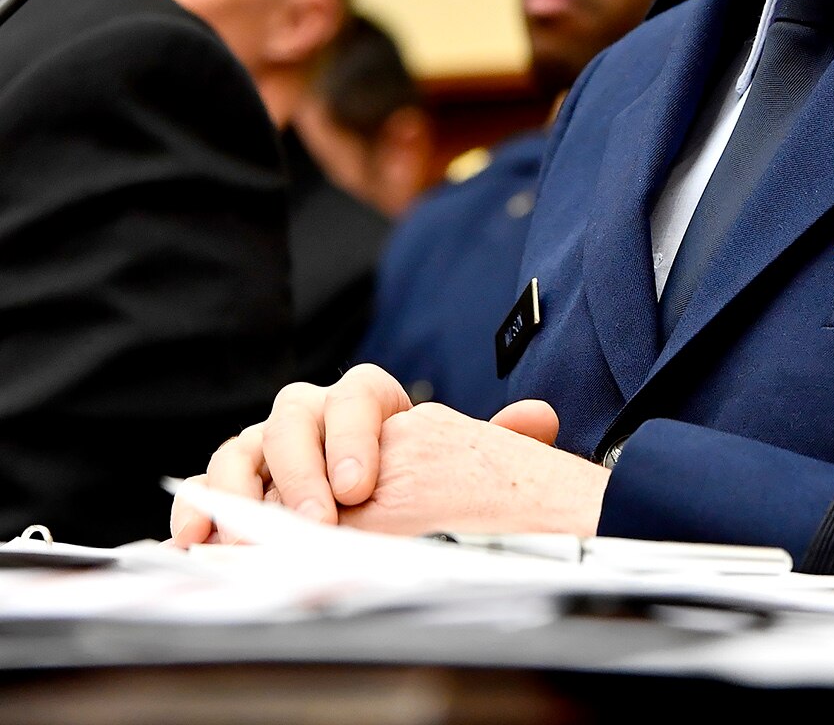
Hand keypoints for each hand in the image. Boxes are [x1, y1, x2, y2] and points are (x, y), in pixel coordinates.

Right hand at [170, 365, 605, 544]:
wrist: (367, 499)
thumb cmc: (409, 477)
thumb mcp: (448, 458)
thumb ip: (487, 439)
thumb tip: (539, 419)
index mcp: (366, 400)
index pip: (356, 394)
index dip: (353, 434)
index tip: (359, 485)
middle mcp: (311, 415)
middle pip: (294, 415)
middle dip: (300, 468)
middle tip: (316, 520)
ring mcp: (265, 448)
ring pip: (242, 446)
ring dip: (236, 487)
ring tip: (237, 531)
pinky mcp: (232, 485)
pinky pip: (206, 485)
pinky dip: (196, 508)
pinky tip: (194, 538)